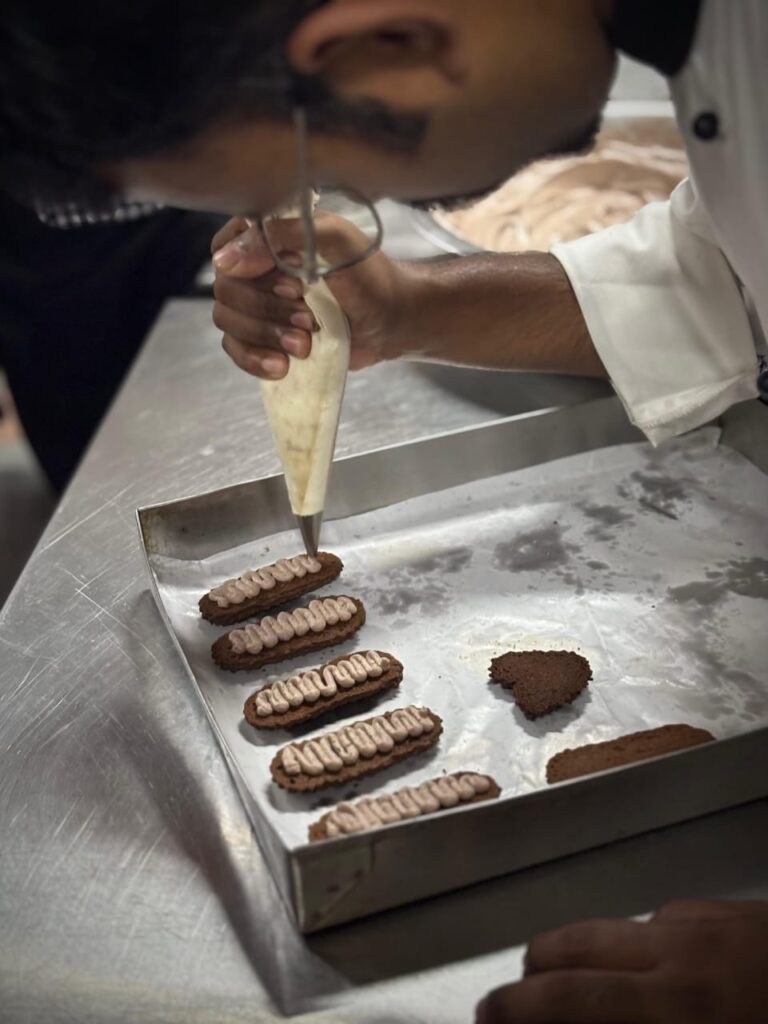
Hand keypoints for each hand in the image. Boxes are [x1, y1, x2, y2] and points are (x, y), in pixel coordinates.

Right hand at [210, 214, 409, 378]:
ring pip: (228, 321)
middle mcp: (255, 268)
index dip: (251, 273)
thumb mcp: (334, 239)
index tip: (292, 285)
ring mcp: (257, 305)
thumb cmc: (368, 276)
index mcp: (266, 236)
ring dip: (266, 336)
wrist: (390, 320)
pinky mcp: (264, 338)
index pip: (225, 250)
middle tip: (308, 318)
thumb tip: (225, 260)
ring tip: (304, 343)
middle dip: (267, 310)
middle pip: (226, 291)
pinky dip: (254, 360)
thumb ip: (283, 235)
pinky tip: (281, 366)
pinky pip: (235, 349)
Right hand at [476, 900, 767, 1022]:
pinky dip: (650, 943)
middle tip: (522, 999)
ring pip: (620, 927)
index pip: (569, 998)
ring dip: (594, 957)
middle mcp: (681, 950)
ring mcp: (709, 921)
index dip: (517, 1008)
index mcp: (677, 1005)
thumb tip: (596, 1019)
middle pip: (575, 941)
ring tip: (595, 990)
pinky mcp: (737, 909)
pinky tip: (674, 971)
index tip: (487, 1017)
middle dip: (536, 969)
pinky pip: (670, 917)